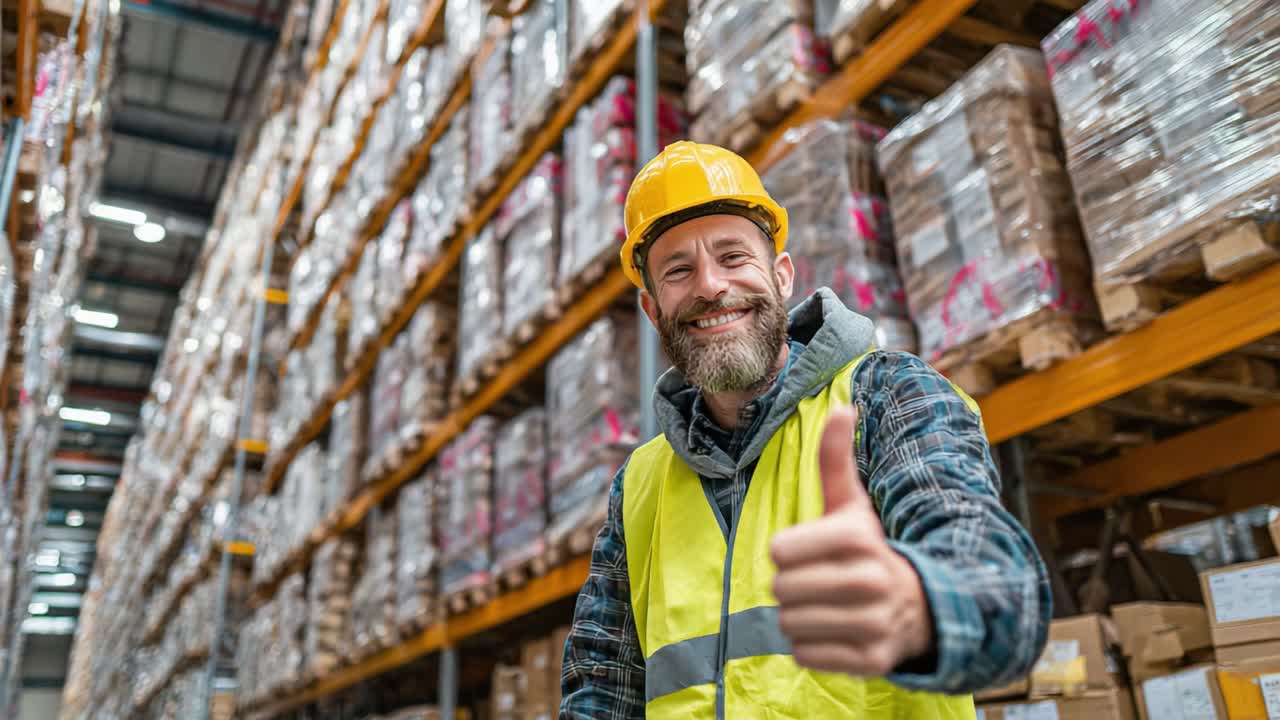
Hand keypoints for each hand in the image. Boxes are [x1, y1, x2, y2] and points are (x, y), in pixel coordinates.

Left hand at [769, 404, 933, 676]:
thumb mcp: (851, 504)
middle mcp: (869, 581)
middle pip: (781, 590)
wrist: (919, 606)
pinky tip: (834, 631)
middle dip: (791, 586)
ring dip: (799, 618)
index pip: (778, 551)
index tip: (811, 551)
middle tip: (817, 582)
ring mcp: (873, 625)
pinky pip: (806, 656)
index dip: (787, 552)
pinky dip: (811, 648)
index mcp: (857, 538)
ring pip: (790, 625)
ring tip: (826, 606)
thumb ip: (835, 459)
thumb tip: (842, 404)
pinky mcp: (871, 661)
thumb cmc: (867, 549)